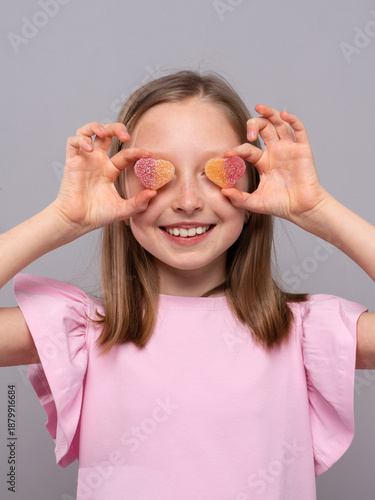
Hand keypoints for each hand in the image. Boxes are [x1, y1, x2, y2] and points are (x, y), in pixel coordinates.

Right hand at [52, 122, 156, 233]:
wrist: (78, 221)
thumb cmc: (97, 216)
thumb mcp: (123, 210)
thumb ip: (139, 202)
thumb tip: (154, 193)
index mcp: (110, 171)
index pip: (125, 154)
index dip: (137, 152)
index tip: (148, 154)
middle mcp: (97, 162)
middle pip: (106, 135)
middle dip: (117, 128)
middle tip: (126, 136)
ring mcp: (85, 160)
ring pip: (88, 131)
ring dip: (96, 126)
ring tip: (105, 133)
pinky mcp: (72, 161)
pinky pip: (73, 141)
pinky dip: (81, 140)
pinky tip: (90, 149)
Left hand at [222, 105, 327, 225]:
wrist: (302, 209)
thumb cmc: (280, 205)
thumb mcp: (256, 203)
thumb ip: (239, 198)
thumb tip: (223, 193)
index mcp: (263, 162)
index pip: (247, 149)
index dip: (237, 150)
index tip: (227, 154)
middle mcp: (275, 152)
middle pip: (263, 128)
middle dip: (254, 125)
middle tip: (249, 135)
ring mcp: (289, 149)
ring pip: (279, 124)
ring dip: (270, 113)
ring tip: (259, 107)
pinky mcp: (303, 150)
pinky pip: (299, 129)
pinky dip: (292, 119)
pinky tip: (284, 114)